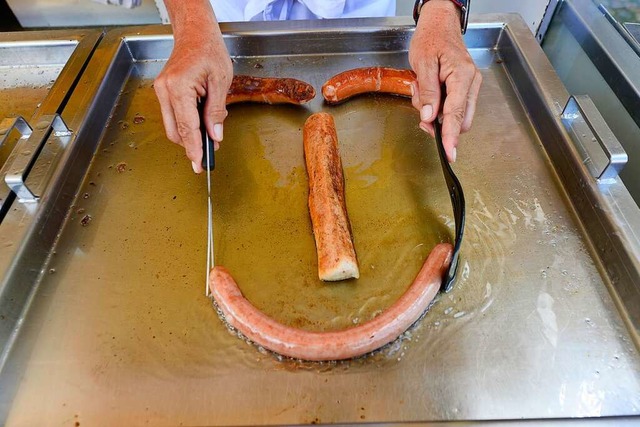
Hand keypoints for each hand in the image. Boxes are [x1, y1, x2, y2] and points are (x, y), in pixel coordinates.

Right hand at [154, 1, 232, 172]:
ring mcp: (161, 91)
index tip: (199, 164)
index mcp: (179, 86)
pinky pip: (173, 116)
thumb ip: (216, 111)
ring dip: (190, 135)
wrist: (194, 33)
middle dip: (191, 146)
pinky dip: (186, 124)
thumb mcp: (221, 81)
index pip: (187, 127)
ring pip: (173, 126)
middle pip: (176, 131)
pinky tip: (201, 124)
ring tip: (210, 136)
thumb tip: (215, 136)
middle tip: (208, 156)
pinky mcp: (163, 91)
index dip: (194, 149)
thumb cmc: (209, 50)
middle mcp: (165, 90)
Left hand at [409, 0, 481, 161]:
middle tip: (421, 111)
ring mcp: (470, 86)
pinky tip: (428, 90)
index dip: (450, 136)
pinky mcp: (464, 88)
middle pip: (459, 119)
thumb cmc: (431, 38)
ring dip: (435, 111)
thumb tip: (429, 117)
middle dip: (438, 122)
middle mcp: (471, 83)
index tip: (450, 153)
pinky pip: (452, 106)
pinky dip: (438, 105)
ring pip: (455, 115)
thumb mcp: (423, 63)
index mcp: (462, 76)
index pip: (456, 114)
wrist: (440, 24)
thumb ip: (427, 92)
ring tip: (422, 89)